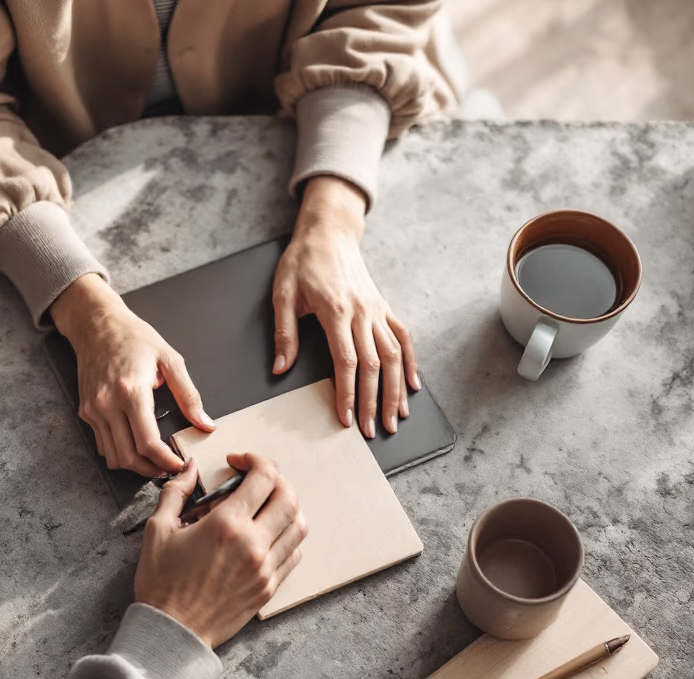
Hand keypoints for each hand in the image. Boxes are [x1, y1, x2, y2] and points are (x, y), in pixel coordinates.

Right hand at [51, 274, 213, 476]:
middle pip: (129, 457)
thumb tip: (205, 423)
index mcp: (132, 391)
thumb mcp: (170, 359)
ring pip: (113, 457)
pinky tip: (135, 447)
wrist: (97, 324)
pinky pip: (102, 445)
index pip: (148, 443)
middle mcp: (108, 404)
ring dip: (135, 467)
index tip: (179, 464)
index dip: (166, 461)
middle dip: (153, 470)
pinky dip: (119, 454)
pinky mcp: (86, 411)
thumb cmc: (133, 337)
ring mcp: (93, 410)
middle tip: (170, 468)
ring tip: (154, 462)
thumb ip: (189, 395)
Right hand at [134, 453, 307, 648]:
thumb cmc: (161, 583)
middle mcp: (253, 544)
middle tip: (256, 479)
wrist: (172, 632)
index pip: (263, 477)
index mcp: (226, 525)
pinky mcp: (269, 587)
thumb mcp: (157, 530)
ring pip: (299, 525)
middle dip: (276, 479)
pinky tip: (267, 534)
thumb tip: (189, 468)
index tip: (238, 462)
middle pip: (289, 497)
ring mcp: (265, 568)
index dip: (254, 460)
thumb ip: (176, 492)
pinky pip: (294, 554)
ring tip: (266, 506)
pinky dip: (287, 537)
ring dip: (287, 507)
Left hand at [273, 176, 419, 437]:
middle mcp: (362, 312)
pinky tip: (412, 386)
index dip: (348, 393)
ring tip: (396, 418)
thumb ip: (285, 334)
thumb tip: (280, 369)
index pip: (346, 361)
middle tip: (374, 431)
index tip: (347, 418)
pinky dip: (410, 363)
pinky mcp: (384, 307)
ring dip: (396, 389)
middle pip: (374, 364)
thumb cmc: (302, 262)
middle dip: (374, 402)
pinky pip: (403, 338)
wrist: (328, 232)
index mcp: (336, 310)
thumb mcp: (283, 294)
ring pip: (394, 355)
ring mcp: (376, 310)